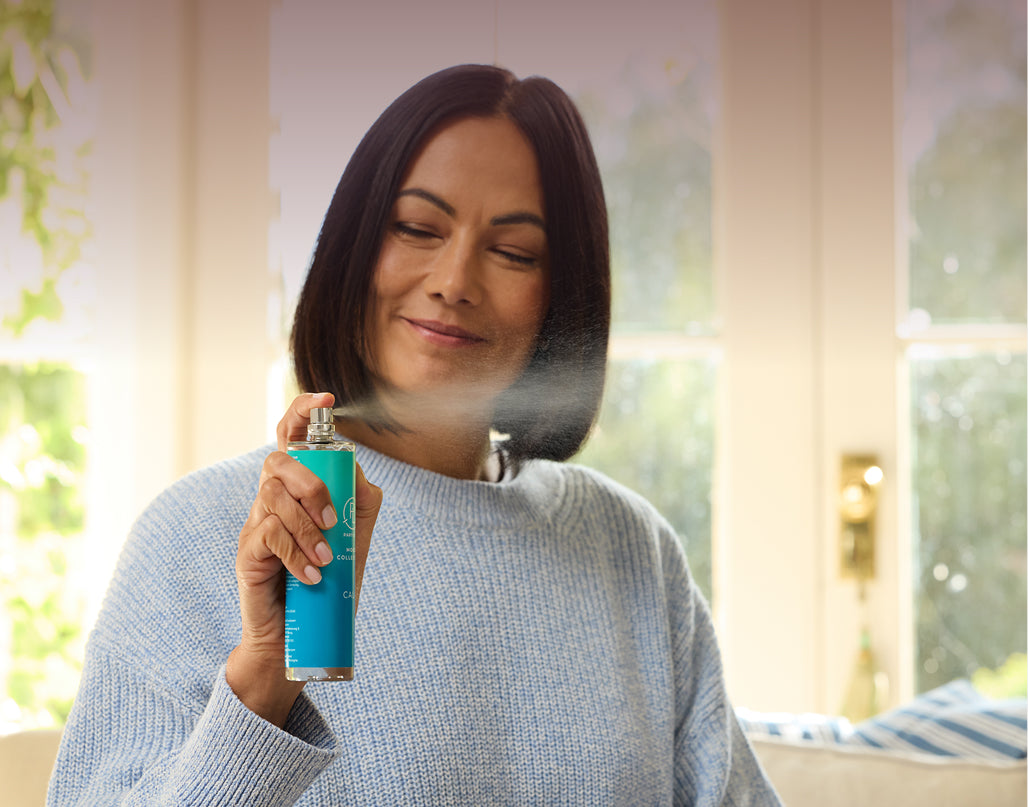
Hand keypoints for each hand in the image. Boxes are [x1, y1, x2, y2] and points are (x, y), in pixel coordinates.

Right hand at [227, 392, 381, 725]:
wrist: (298, 638)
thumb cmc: (328, 585)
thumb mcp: (354, 541)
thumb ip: (360, 503)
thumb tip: (359, 471)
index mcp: (298, 489)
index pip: (291, 438)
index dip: (303, 412)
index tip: (326, 398)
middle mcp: (272, 499)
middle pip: (278, 461)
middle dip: (311, 484)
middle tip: (333, 521)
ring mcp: (256, 523)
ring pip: (273, 497)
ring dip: (306, 526)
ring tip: (327, 559)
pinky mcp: (246, 551)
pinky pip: (267, 534)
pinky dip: (295, 553)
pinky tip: (311, 575)